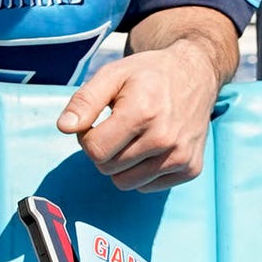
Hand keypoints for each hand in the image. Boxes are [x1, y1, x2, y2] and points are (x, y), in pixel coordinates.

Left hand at [57, 39, 220, 189]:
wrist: (196, 74)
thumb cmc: (149, 74)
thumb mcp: (112, 75)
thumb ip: (84, 100)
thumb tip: (65, 127)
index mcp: (142, 112)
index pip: (95, 150)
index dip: (87, 137)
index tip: (98, 122)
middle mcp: (165, 138)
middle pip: (108, 168)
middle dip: (103, 150)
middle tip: (116, 127)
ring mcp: (181, 156)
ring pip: (126, 183)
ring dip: (121, 164)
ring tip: (133, 137)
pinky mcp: (191, 168)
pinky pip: (148, 187)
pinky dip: (142, 172)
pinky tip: (151, 147)